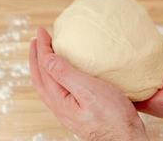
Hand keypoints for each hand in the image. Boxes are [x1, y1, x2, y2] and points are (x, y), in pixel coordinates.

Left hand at [29, 28, 148, 140]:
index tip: (42, 32)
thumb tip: (46, 58)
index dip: (42, 48)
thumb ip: (65, 74)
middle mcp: (58, 105)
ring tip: (46, 53)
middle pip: (40, 77)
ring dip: (43, 66)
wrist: (125, 137)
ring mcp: (66, 109)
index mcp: (59, 99)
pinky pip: (57, 89)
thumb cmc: (111, 116)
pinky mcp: (75, 110)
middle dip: (37, 56)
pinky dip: (54, 75)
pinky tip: (62, 73)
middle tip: (39, 40)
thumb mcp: (88, 91)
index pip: (44, 68)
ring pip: (47, 84)